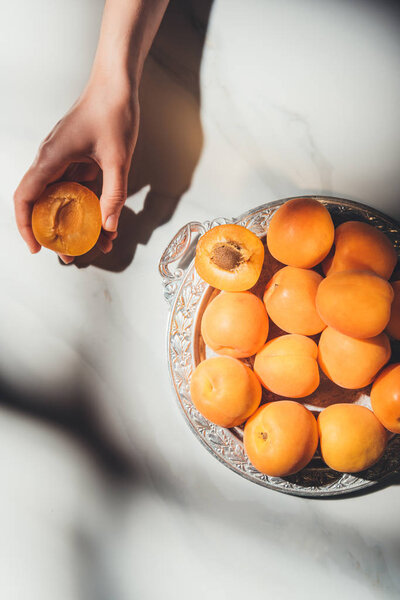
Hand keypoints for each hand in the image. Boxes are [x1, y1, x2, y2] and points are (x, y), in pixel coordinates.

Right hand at [14, 75, 138, 261]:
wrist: (118, 83)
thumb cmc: (113, 112)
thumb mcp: (117, 158)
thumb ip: (113, 194)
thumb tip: (109, 227)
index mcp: (51, 158)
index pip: (26, 198)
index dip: (26, 226)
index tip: (37, 248)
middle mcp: (51, 160)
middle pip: (42, 203)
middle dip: (54, 232)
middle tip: (70, 256)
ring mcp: (63, 159)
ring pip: (62, 198)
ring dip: (75, 222)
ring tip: (95, 244)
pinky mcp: (76, 158)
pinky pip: (76, 188)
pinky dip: (88, 205)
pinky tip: (107, 221)